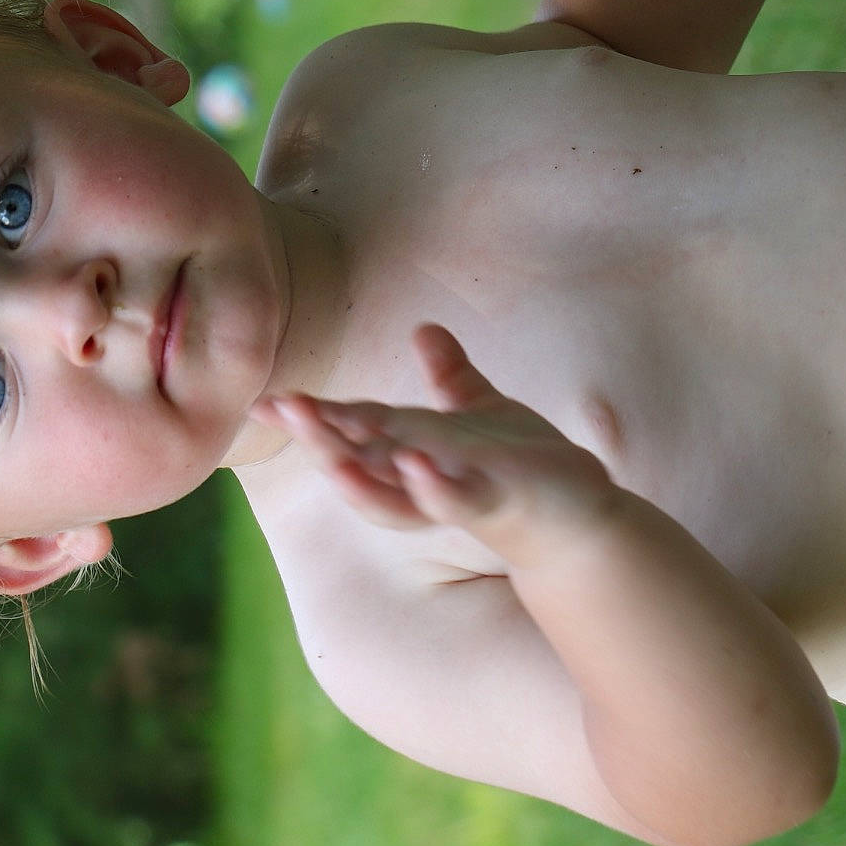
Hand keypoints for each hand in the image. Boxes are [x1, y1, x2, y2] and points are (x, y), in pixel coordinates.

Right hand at [252, 324, 621, 549]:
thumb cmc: (523, 469)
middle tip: (279, 408)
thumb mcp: (481, 413)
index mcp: (411, 457)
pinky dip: (432, 487)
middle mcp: (421, 483)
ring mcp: (454, 496)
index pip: (353, 433)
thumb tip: (424, 329)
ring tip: (330, 451)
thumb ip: (449, 378)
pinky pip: (455, 502)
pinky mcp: (494, 506)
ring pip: (393, 495)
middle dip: (319, 439)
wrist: (580, 517)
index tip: (266, 400)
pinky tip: (414, 462)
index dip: (312, 419)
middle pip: (357, 465)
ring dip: (360, 474)